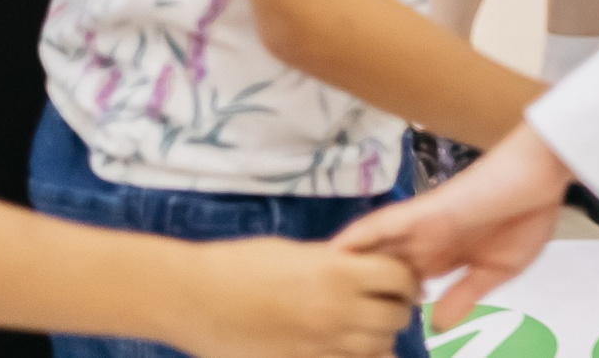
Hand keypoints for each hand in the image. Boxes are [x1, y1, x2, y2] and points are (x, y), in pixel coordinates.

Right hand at [167, 236, 419, 357]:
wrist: (194, 297)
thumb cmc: (239, 265)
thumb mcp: (297, 252)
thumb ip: (336, 263)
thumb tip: (366, 269)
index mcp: (336, 273)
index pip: (399, 279)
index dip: (404, 279)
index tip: (399, 280)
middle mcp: (336, 312)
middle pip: (394, 318)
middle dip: (397, 310)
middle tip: (387, 303)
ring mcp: (320, 345)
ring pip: (378, 349)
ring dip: (380, 337)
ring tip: (367, 326)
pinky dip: (355, 357)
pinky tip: (345, 347)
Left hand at [335, 126, 567, 334]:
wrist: (542, 176)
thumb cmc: (528, 214)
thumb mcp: (496, 271)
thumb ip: (465, 295)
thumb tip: (437, 325)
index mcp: (442, 259)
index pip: (400, 288)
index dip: (380, 309)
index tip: (360, 335)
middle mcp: (425, 243)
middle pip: (377, 269)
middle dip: (352, 290)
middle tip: (321, 313)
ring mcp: (422, 227)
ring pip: (372, 248)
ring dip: (344, 265)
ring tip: (311, 286)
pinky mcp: (424, 211)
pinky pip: (382, 224)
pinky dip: (358, 238)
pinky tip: (333, 255)